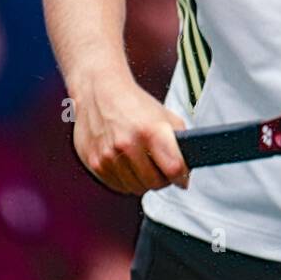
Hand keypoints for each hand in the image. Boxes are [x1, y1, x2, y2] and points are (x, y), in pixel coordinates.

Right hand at [72, 73, 190, 195]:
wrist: (98, 91)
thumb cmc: (134, 103)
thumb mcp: (164, 115)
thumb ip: (179, 140)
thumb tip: (186, 169)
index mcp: (150, 130)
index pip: (174, 168)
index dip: (181, 176)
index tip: (182, 178)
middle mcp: (128, 144)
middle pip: (155, 183)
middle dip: (163, 180)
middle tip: (162, 170)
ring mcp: (109, 155)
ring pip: (136, 188)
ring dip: (144, 181)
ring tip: (144, 164)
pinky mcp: (94, 163)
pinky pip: (118, 186)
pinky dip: (126, 180)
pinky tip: (127, 164)